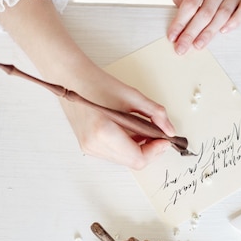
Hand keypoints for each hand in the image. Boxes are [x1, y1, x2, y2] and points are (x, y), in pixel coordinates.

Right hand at [0, 0, 175, 168]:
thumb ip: (155, 114)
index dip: (156, 151)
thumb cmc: (96, 83)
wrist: (70, 77)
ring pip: (125, 160)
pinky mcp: (88, 146)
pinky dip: (128, 147)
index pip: (138, 159)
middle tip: (159, 134)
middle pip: (132, 162)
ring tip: (145, 130)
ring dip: (139, 149)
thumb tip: (170, 130)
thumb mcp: (132, 96)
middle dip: (150, 150)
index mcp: (104, 133)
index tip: (165, 139)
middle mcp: (94, 145)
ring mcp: (89, 148)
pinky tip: (132, 132)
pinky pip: (115, 155)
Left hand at [168, 0, 240, 54]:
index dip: (180, 22)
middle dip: (192, 33)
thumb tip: (180, 11)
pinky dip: (235, 22)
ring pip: (222, 15)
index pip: (190, 4)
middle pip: (206, 13)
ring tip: (198, 45)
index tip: (172, 37)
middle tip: (183, 48)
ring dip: (209, 33)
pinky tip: (224, 31)